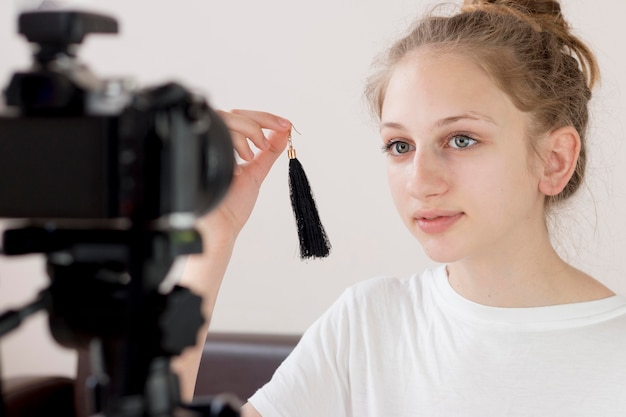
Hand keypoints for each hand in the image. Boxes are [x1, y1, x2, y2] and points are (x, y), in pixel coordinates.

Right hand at [194, 109, 291, 250]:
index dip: (265, 118)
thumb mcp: (256, 173)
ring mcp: (204, 148)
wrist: (220, 229)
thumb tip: (284, 131)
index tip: (285, 124)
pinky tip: (241, 164)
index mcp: (225, 146)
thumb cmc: (233, 207)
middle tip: (268, 141)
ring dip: (246, 134)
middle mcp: (213, 144)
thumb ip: (269, 152)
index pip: (243, 117)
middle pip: (234, 114)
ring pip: (225, 120)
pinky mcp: (198, 156)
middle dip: (257, 123)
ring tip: (252, 157)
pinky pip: (215, 137)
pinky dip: (233, 145)